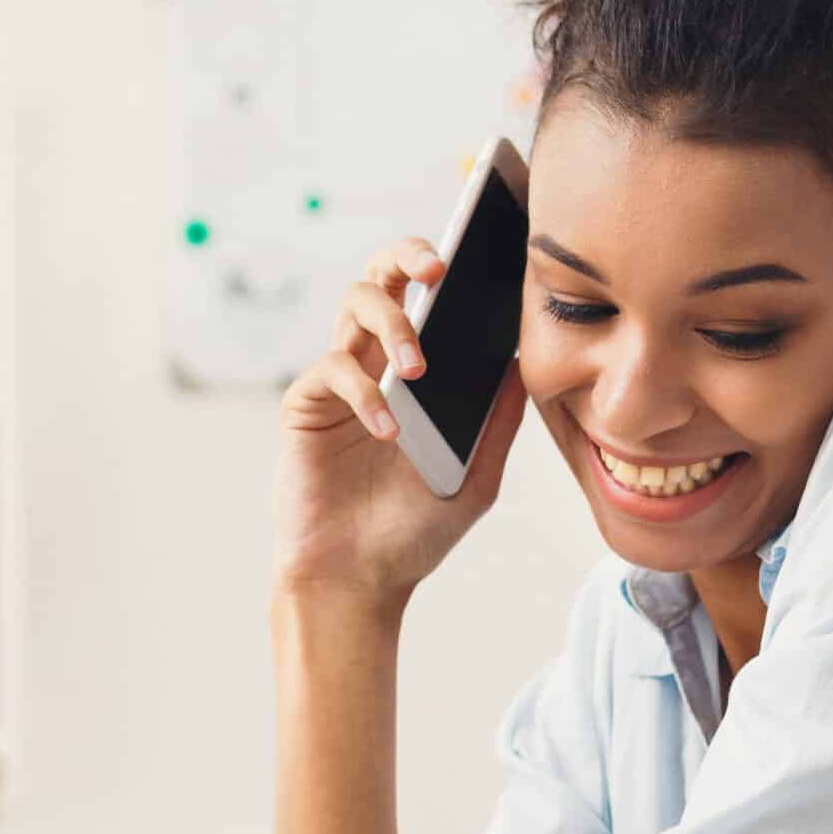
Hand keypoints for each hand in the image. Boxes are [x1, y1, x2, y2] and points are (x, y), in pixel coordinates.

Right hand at [273, 236, 525, 605]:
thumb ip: (498, 421)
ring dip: (393, 324)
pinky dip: (365, 394)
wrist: (359, 579)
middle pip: (383, 276)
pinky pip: (332, 371)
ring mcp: (339, 380)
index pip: (428, 297)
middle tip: (438, 272)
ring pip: (354, 305)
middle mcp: (376, 363)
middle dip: (409, 257)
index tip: (478, 253)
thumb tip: (526, 363)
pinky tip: (388, 431)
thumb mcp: (477, 476)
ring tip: (417, 368)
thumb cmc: (413, 531)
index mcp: (416, 371)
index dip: (445, 265)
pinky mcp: (306, 406)